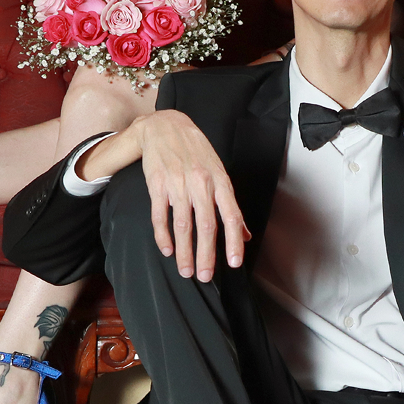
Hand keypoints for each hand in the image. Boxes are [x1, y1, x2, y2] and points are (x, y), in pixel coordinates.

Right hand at [83, 110, 250, 281]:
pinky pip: (160, 216)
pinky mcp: (157, 185)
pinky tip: (167, 250)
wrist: (165, 126)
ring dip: (184, 252)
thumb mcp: (219, 173)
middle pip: (206, 226)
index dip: (234, 241)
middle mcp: (201, 184)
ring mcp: (178, 184)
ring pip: (183, 225)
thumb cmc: (196, 152)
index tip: (234, 263)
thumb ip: (231, 205)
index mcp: (220, 181)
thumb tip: (246, 235)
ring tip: (186, 271)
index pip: (231, 216)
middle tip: (206, 277)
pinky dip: (163, 236)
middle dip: (207, 255)